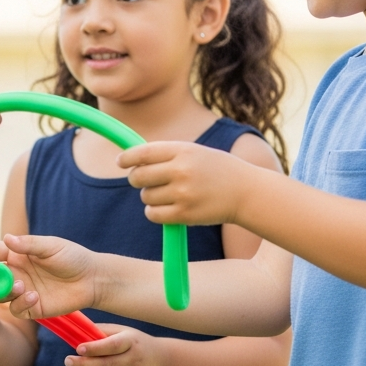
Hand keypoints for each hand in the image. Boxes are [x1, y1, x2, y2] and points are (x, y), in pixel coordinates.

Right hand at [0, 234, 99, 319]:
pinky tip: (33, 296)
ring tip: (20, 286)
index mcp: (16, 255)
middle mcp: (15, 273)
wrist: (92, 279)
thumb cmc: (72, 257)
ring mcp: (22, 291)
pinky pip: (16, 309)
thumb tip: (7, 239)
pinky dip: (19, 304)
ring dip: (3, 292)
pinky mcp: (31, 307)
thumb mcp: (51, 246)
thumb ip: (28, 245)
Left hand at [64, 324, 161, 365]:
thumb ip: (101, 331)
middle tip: (67, 361)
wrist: (160, 362)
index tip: (78, 348)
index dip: (95, 348)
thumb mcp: (123, 331)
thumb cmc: (133, 343)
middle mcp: (135, 362)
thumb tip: (75, 331)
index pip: (113, 346)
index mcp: (131, 342)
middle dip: (84, 365)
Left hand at [117, 141, 253, 225]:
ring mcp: (183, 193)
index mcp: (183, 150)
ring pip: (145, 197)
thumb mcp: (194, 152)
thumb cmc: (216, 169)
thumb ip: (166, 154)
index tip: (120, 162)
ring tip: (169, 194)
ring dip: (150, 197)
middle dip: (137, 179)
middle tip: (146, 181)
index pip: (143, 152)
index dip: (127, 158)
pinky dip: (155, 212)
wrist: (246, 192)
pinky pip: (153, 214)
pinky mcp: (184, 214)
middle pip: (138, 176)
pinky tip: (168, 208)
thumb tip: (131, 160)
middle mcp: (181, 170)